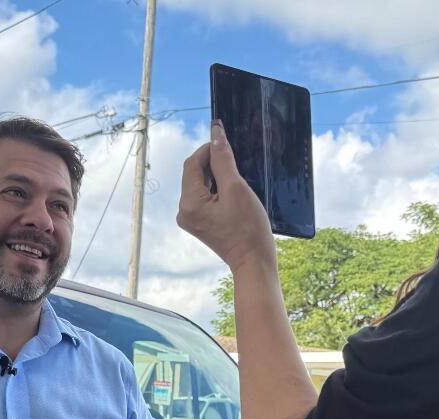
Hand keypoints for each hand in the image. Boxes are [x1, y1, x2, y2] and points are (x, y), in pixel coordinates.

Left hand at [177, 121, 276, 270]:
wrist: (254, 262)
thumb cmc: (249, 230)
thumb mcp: (237, 189)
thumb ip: (223, 161)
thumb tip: (216, 135)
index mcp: (189, 204)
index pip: (192, 164)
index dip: (208, 148)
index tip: (225, 139)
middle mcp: (184, 211)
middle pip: (194, 173)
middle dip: (212, 162)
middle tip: (235, 159)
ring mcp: (190, 218)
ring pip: (199, 184)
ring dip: (216, 175)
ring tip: (236, 178)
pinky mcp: (199, 222)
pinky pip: (204, 196)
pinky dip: (216, 188)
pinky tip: (232, 190)